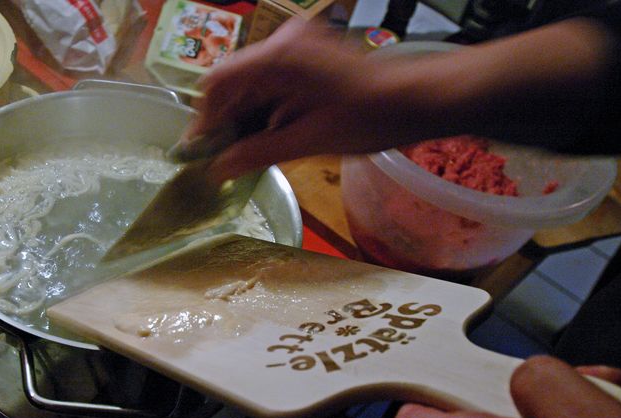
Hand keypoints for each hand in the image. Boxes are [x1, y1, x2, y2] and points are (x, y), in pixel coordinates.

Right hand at [182, 19, 428, 180]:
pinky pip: (271, 85)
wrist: (420, 100)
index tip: (200, 154)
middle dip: (223, 122)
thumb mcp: (309, 140)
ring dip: (243, 120)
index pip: (218, 82)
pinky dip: (263, 113)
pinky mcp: (307, 59)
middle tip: (218, 162)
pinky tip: (264, 142)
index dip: (203, 119)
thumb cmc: (369, 118)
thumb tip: (217, 171)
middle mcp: (282, 44)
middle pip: (233, 83)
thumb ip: (258, 153)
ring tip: (239, 158)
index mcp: (278, 57)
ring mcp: (296, 49)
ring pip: (250, 86)